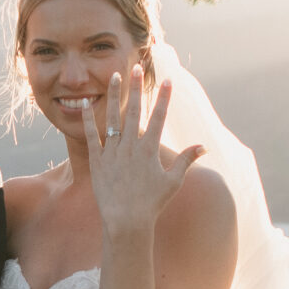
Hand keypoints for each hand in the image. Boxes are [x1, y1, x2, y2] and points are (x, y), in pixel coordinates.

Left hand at [85, 67, 203, 238]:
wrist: (126, 221)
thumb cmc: (152, 203)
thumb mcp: (173, 182)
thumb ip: (186, 161)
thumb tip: (203, 147)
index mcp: (150, 150)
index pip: (159, 117)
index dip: (164, 98)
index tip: (167, 80)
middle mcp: (131, 147)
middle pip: (135, 110)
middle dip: (137, 87)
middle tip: (136, 67)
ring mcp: (113, 152)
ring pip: (113, 118)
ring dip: (113, 95)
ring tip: (114, 76)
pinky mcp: (97, 161)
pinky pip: (91, 136)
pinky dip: (87, 120)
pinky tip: (84, 103)